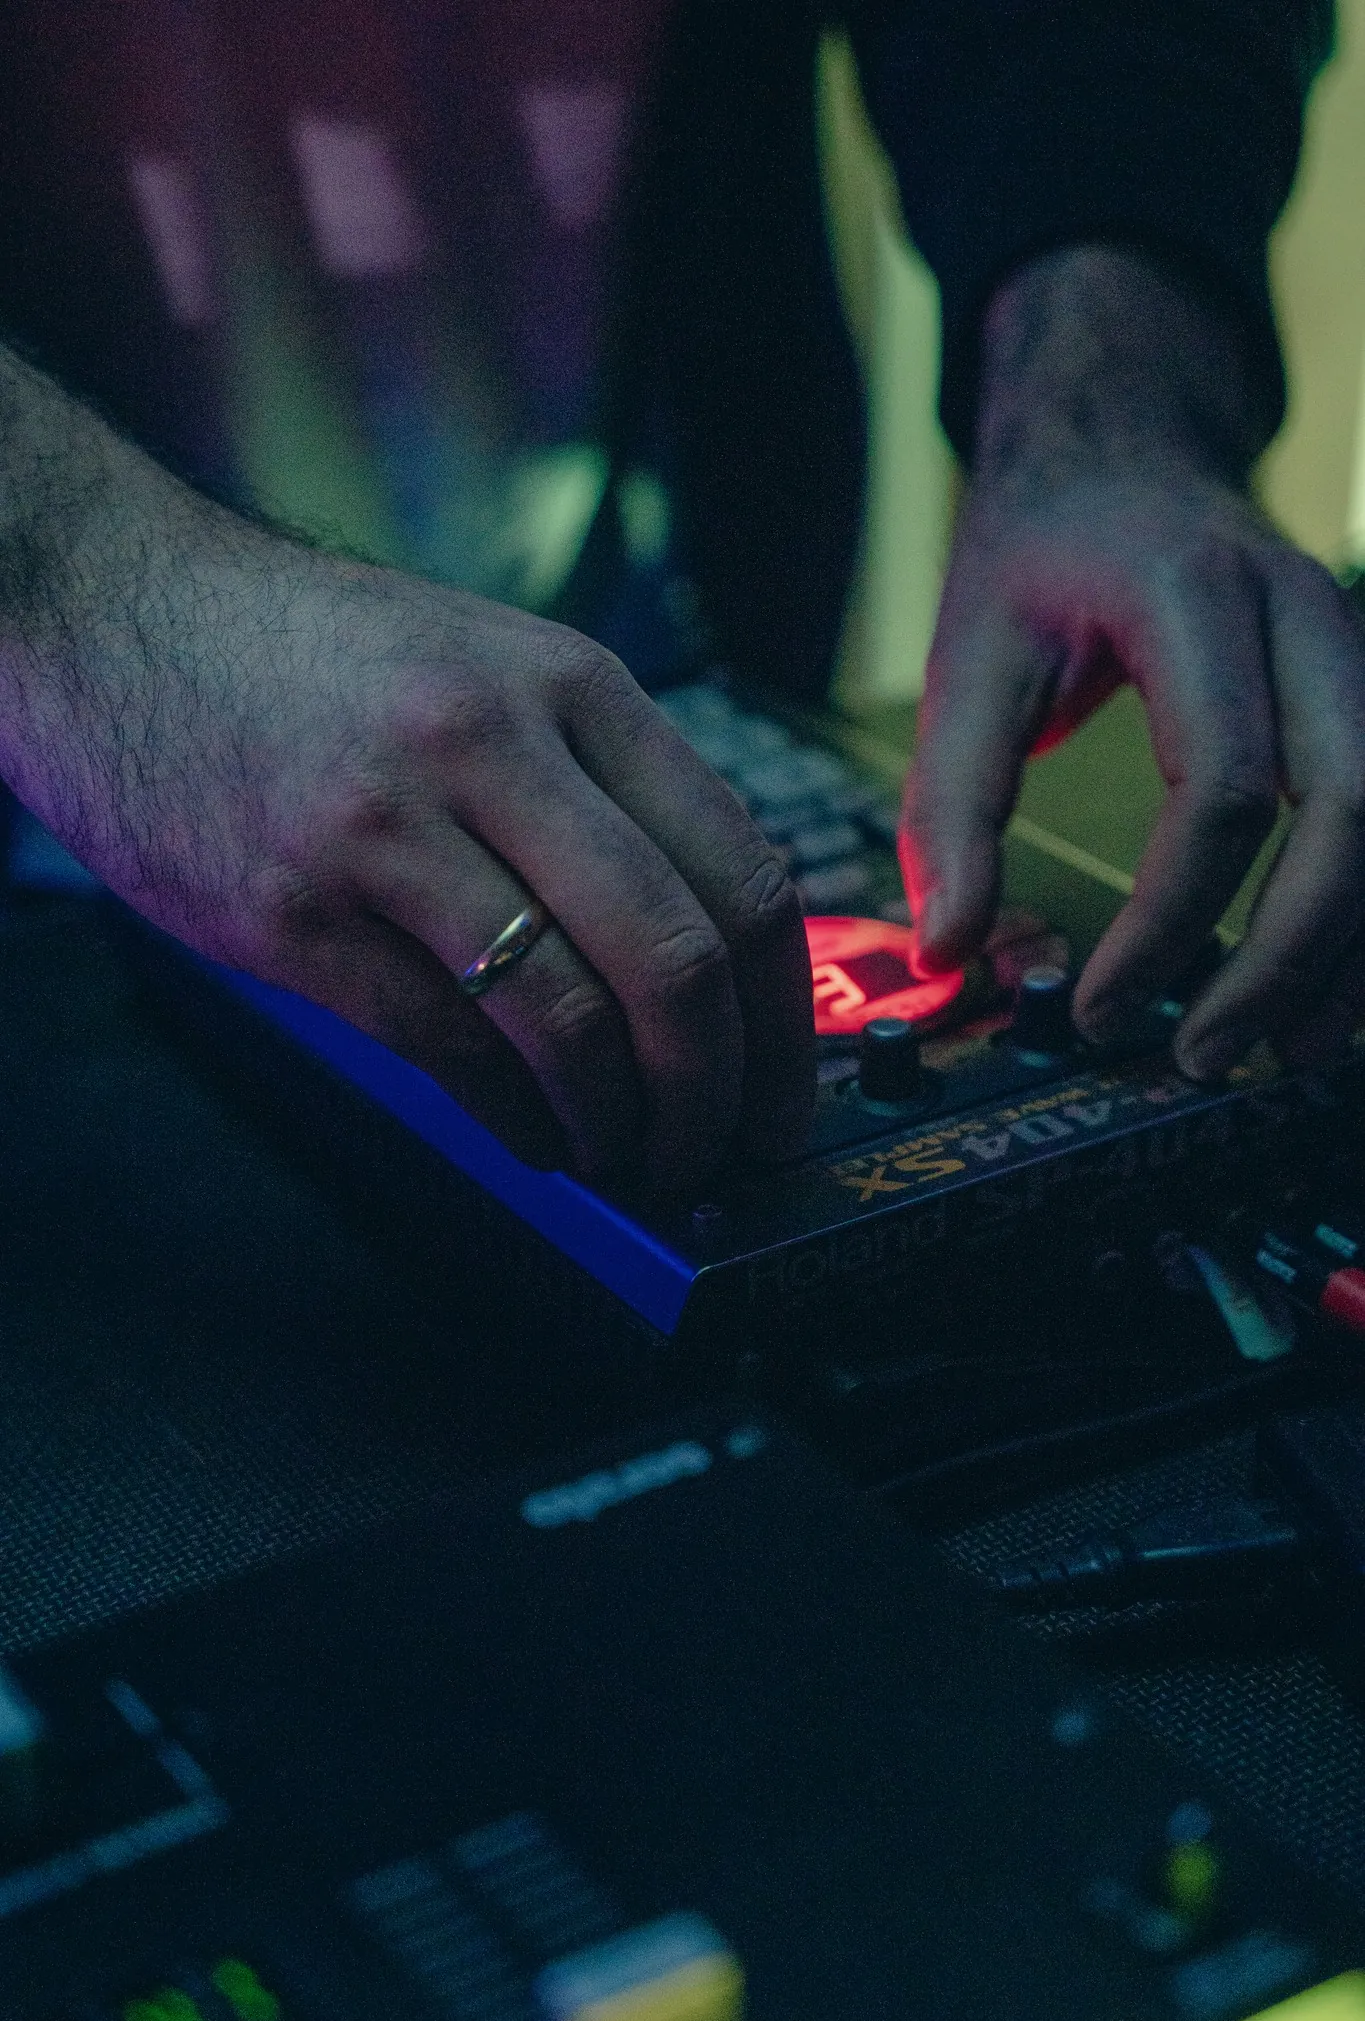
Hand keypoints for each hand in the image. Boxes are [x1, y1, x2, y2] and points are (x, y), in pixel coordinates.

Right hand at [0, 353, 813, 1191]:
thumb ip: (601, 789)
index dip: (782, 1015)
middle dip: (715, 1094)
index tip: (782, 1087)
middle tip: (715, 1154)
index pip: (739, 871)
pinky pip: (450, 1053)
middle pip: (673, 961)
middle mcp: (492, 747)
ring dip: (617, 1125)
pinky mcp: (295, 914)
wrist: (117, 614)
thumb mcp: (493, 668)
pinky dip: (517, 1123)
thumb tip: (703, 959)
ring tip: (622, 1156)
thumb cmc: (318, 659)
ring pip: (568, 1022)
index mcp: (572, 686)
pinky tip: (533, 1136)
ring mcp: (388, 831)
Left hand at [904, 246, 1364, 1078]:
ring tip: (1281, 1050)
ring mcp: (1356, 649)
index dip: (1169, 920)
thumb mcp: (968, 654)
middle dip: (1286, 956)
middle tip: (1206, 1056)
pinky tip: (1329, 989)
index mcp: (1197, 599)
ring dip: (1352, 952)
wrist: (1123, 446)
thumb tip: (949, 950)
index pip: (1223, 789)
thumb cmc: (1042, 551)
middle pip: (1353, 810)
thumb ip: (955, 802)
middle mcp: (1307, 618)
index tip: (1103, 1008)